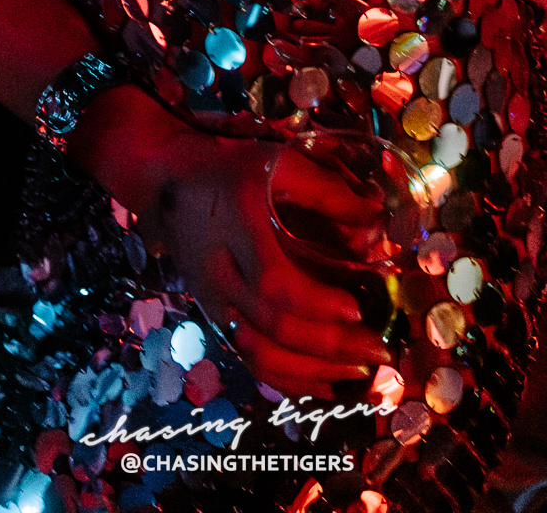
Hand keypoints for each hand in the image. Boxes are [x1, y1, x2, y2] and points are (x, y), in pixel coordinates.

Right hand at [150, 133, 394, 398]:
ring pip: (259, 355)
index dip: (315, 303)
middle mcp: (221, 273)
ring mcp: (213, 304)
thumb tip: (376, 221)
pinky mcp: (214, 320)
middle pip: (272, 327)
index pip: (273, 282)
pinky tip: (324, 384)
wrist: (168, 184)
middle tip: (377, 349)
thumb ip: (327, 191)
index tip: (355, 309)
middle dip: (329, 346)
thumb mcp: (279, 162)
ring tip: (359, 372)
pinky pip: (249, 362)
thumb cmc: (232, 169)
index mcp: (238, 228)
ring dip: (312, 372)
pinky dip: (288, 380)